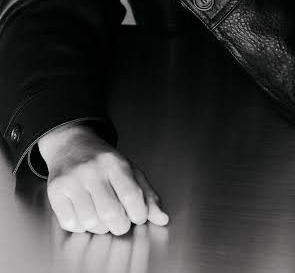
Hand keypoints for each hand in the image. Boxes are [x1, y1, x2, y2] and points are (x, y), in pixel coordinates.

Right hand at [39, 125, 168, 234]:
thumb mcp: (130, 170)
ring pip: (91, 222)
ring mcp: (72, 180)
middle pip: (111, 214)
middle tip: (120, 219)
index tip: (137, 215)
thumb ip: (148, 195)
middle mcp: (93, 170)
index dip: (139, 215)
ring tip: (102, 214)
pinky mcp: (55, 191)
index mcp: (116, 163)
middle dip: (120, 225)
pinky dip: (81, 226)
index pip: (132, 197)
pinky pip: (71, 224)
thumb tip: (162, 218)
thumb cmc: (104, 161)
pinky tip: (85, 212)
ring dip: (100, 227)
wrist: (71, 144)